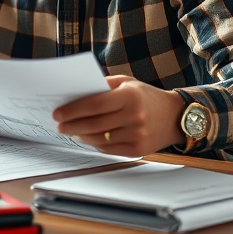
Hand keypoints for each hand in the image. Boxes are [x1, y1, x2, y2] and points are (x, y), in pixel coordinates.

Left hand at [52, 75, 185, 156]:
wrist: (174, 116)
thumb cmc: (145, 96)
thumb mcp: (127, 83)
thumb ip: (103, 86)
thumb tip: (76, 95)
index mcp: (130, 96)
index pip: (95, 104)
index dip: (73, 110)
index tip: (58, 113)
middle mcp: (134, 117)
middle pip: (94, 124)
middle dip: (72, 125)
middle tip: (59, 125)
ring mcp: (137, 136)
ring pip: (100, 139)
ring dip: (81, 136)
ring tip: (72, 131)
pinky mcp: (137, 150)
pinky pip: (109, 149)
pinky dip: (95, 144)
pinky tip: (88, 137)